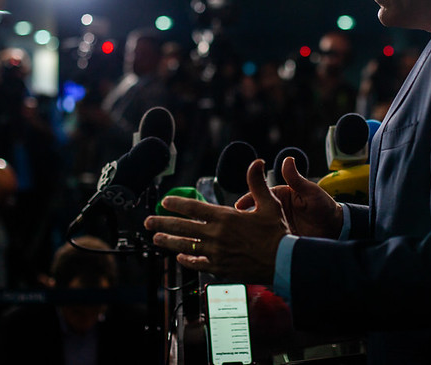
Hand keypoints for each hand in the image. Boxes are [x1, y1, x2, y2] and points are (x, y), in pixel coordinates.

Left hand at [144, 160, 289, 283]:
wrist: (283, 261)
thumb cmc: (276, 231)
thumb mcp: (269, 203)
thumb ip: (257, 182)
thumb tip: (256, 161)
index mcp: (225, 217)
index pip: (194, 208)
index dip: (176, 204)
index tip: (164, 201)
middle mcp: (217, 235)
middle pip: (183, 227)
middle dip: (163, 222)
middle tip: (147, 221)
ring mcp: (216, 253)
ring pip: (186, 246)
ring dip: (168, 241)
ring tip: (156, 237)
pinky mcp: (220, 268)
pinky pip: (198, 263)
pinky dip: (187, 260)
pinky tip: (179, 257)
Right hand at [236, 157, 342, 239]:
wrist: (336, 229)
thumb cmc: (324, 206)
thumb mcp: (310, 192)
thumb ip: (296, 178)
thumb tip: (287, 159)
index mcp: (279, 196)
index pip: (258, 196)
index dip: (247, 200)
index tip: (239, 207)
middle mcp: (275, 210)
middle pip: (255, 213)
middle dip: (243, 218)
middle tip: (233, 225)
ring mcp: (277, 226)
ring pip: (258, 229)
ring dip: (249, 232)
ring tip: (240, 239)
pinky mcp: (281, 240)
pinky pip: (268, 242)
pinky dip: (259, 245)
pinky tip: (253, 250)